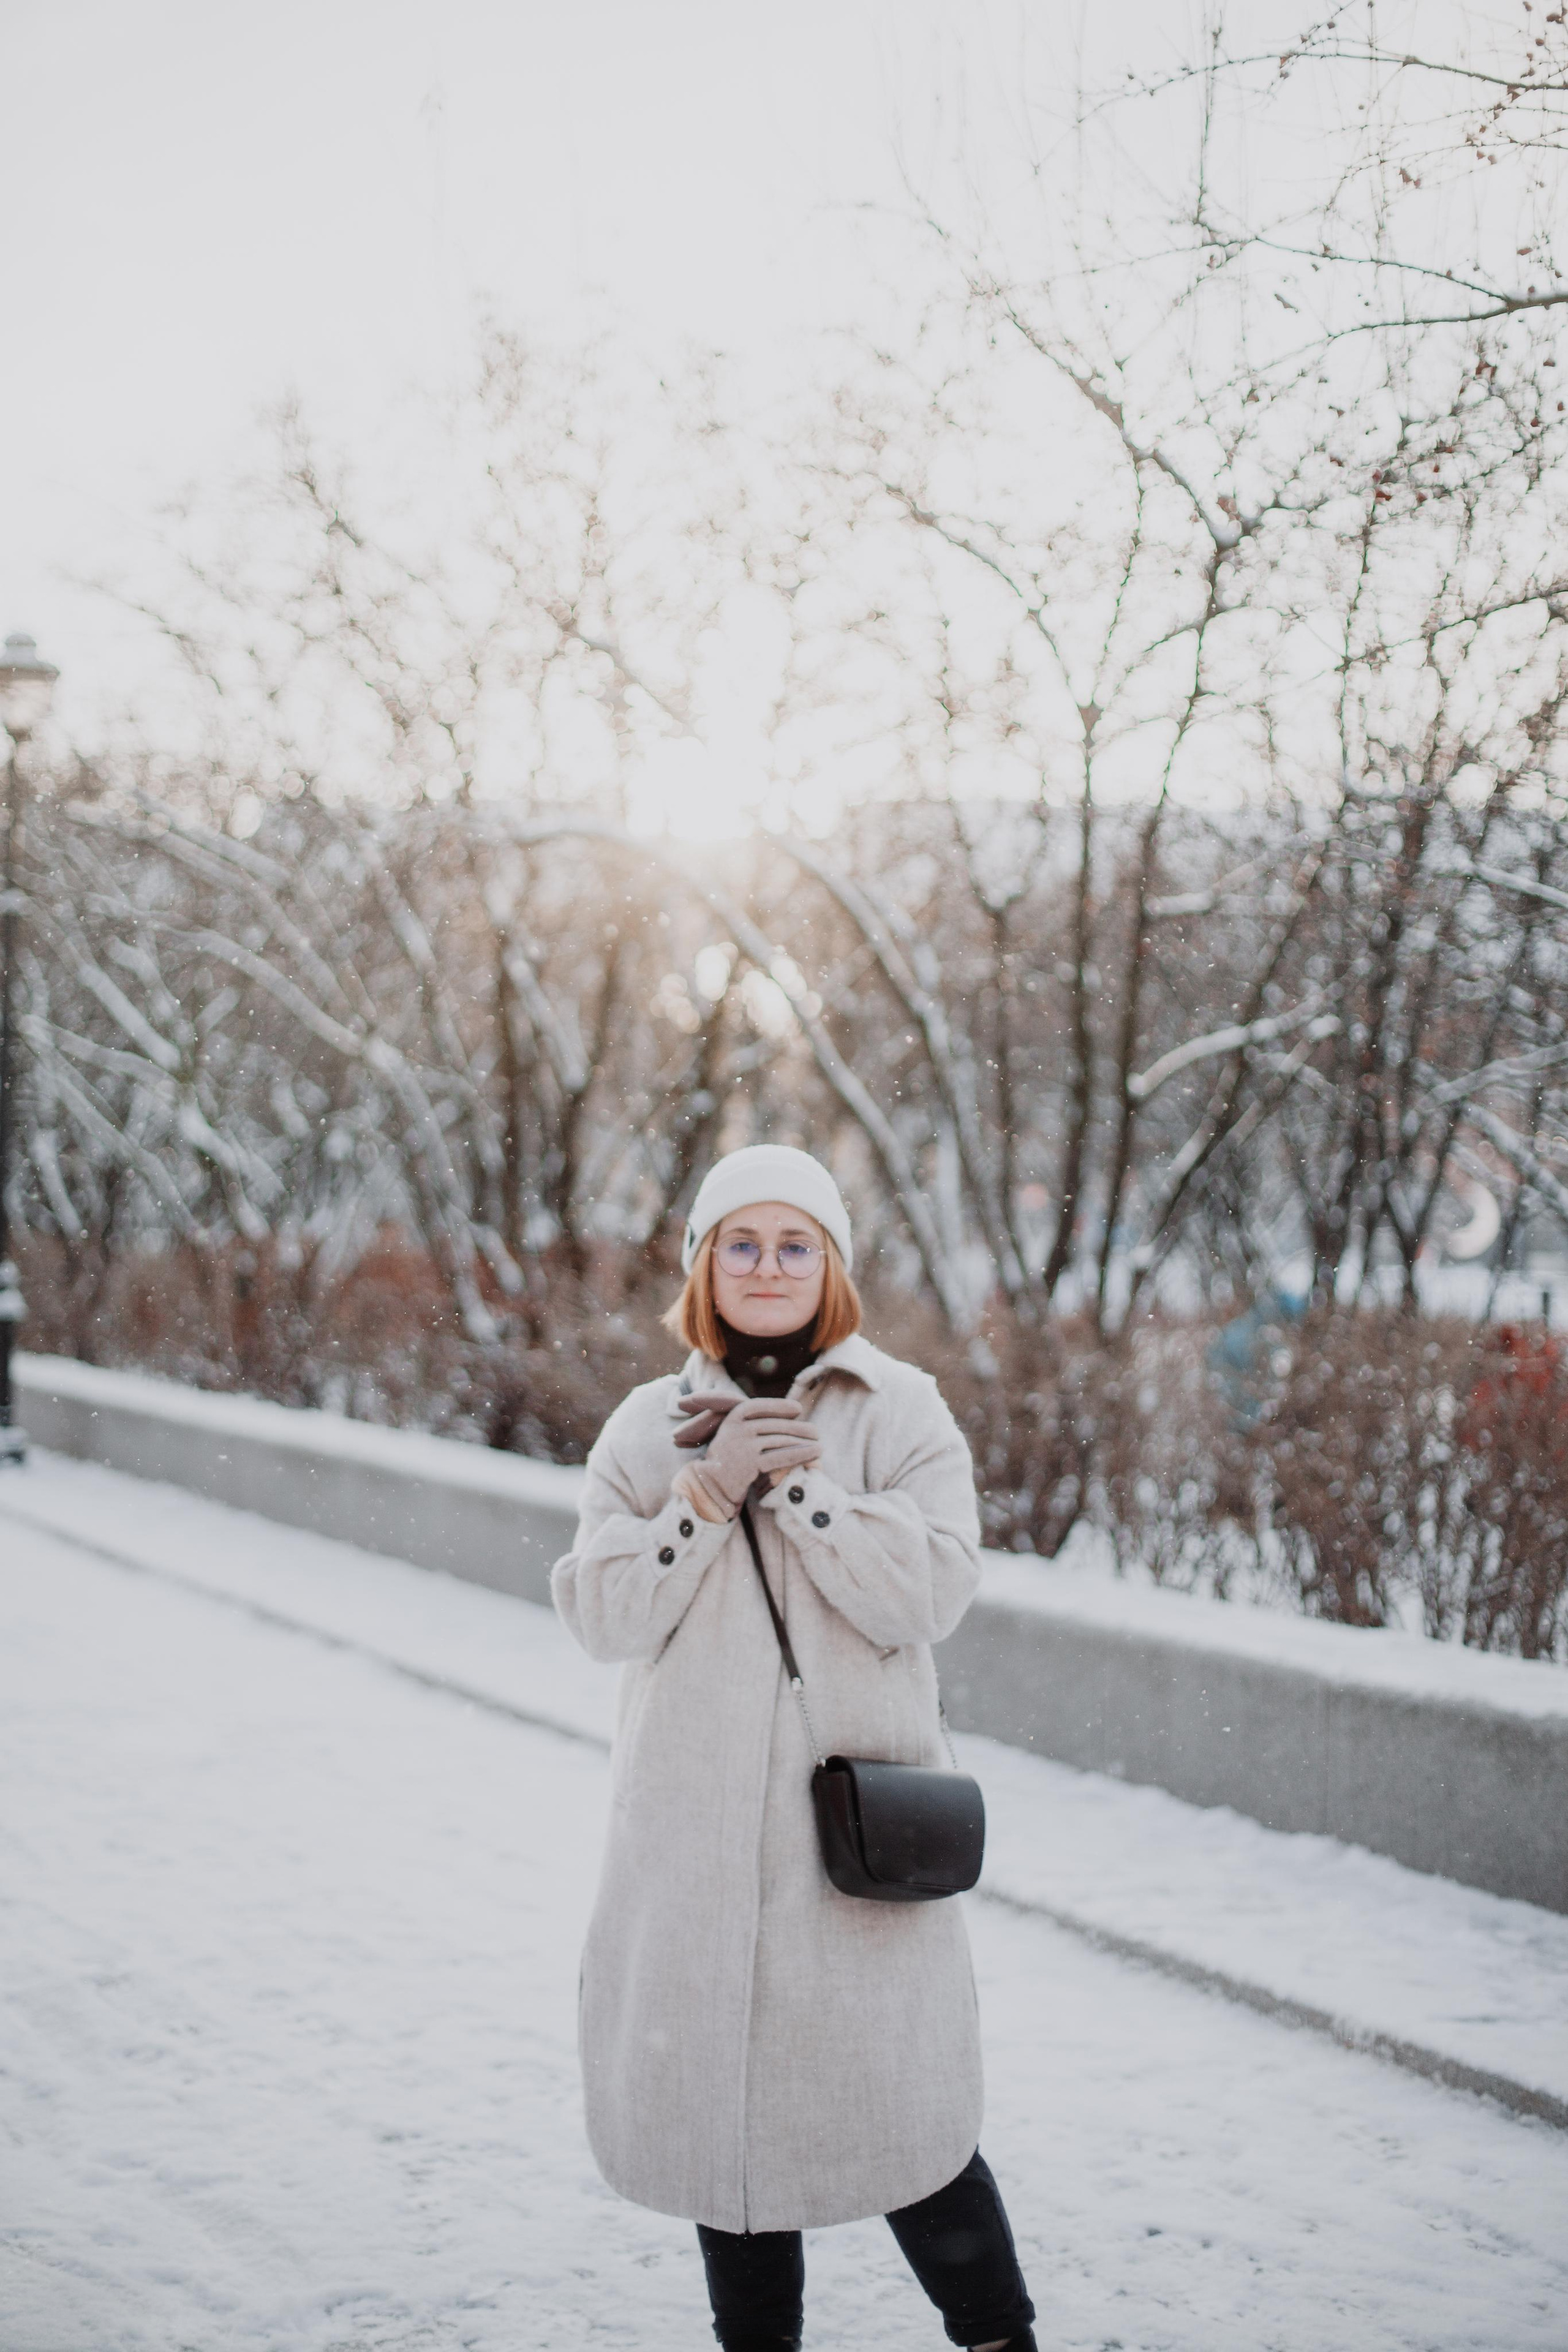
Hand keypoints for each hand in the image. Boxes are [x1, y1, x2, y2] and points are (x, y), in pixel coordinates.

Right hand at [683, 1393, 821, 1506]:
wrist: (711, 1487)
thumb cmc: (726, 1461)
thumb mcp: (732, 1435)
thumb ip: (750, 1425)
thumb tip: (782, 1415)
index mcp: (732, 1418)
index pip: (759, 1406)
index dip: (779, 1406)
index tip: (797, 1409)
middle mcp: (737, 1429)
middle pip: (774, 1425)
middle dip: (798, 1428)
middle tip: (816, 1432)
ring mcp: (744, 1446)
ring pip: (780, 1441)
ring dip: (804, 1442)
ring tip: (819, 1445)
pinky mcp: (751, 1463)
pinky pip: (782, 1456)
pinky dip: (802, 1454)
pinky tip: (815, 1453)